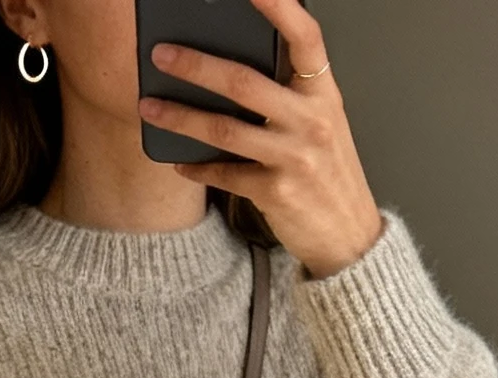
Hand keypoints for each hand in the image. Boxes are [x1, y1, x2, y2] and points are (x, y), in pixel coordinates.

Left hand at [140, 0, 381, 278]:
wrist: (348, 235)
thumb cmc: (327, 172)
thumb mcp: (321, 122)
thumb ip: (289, 93)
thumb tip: (231, 66)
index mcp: (324, 93)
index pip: (305, 36)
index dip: (278, 6)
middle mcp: (311, 120)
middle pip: (244, 82)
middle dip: (195, 65)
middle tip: (160, 54)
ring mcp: (294, 157)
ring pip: (225, 129)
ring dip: (180, 117)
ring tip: (148, 107)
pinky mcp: (276, 193)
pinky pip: (225, 173)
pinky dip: (198, 167)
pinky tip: (178, 161)